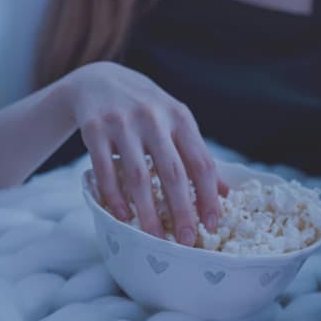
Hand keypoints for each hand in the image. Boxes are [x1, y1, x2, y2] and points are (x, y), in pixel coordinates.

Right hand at [62, 62, 224, 244]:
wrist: (98, 80)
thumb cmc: (146, 109)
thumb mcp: (175, 122)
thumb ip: (196, 154)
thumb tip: (225, 193)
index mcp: (181, 118)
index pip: (201, 162)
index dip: (209, 196)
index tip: (213, 224)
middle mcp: (154, 118)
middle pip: (173, 173)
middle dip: (182, 211)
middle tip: (185, 241)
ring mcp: (123, 123)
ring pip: (139, 176)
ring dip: (147, 212)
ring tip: (154, 238)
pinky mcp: (94, 129)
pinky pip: (105, 170)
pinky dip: (114, 196)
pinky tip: (122, 217)